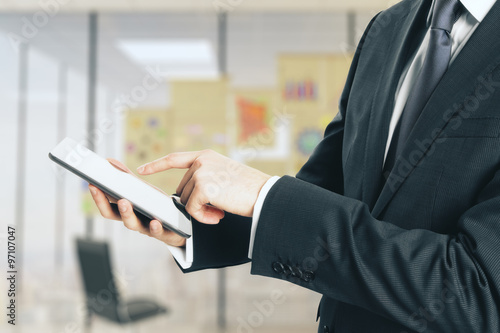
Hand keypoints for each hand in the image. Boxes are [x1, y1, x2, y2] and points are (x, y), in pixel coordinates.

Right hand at [88, 158, 185, 246]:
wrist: (180, 222)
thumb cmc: (156, 205)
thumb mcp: (142, 190)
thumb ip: (126, 178)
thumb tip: (109, 161)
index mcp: (127, 212)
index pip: (107, 206)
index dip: (98, 197)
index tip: (92, 183)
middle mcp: (134, 221)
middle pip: (115, 216)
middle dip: (106, 204)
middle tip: (101, 190)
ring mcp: (147, 228)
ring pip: (134, 225)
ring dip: (127, 214)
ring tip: (124, 202)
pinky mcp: (164, 233)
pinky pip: (158, 232)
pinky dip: (155, 227)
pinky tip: (155, 221)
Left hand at [137, 150, 270, 223]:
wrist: (264, 195)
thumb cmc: (248, 189)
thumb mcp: (224, 175)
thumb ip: (205, 177)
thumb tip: (185, 195)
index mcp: (206, 156)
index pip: (175, 159)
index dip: (157, 165)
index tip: (142, 170)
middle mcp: (201, 161)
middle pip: (182, 188)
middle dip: (195, 203)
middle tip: (218, 209)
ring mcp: (201, 173)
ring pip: (186, 201)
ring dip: (201, 212)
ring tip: (221, 212)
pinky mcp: (203, 188)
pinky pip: (191, 210)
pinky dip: (203, 218)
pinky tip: (219, 216)